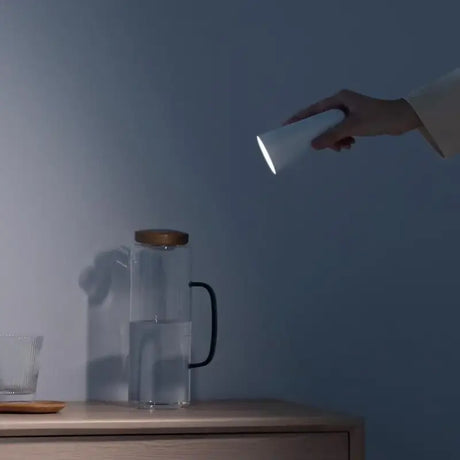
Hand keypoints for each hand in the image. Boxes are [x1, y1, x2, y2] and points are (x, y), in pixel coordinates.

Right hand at [283, 90, 421, 150]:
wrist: (402, 119)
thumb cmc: (378, 118)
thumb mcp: (352, 127)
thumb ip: (331, 136)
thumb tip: (313, 146)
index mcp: (339, 98)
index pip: (313, 109)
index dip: (299, 118)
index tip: (286, 126)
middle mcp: (342, 103)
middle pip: (322, 121)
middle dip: (322, 135)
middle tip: (322, 147)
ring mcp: (348, 112)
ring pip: (332, 129)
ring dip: (334, 140)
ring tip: (343, 147)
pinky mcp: (355, 120)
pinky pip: (341, 131)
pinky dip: (343, 139)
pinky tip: (350, 145)